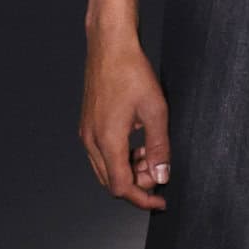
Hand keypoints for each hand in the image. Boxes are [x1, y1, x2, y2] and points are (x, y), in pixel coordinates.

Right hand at [80, 29, 170, 211]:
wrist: (109, 47)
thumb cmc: (131, 72)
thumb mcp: (156, 111)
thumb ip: (159, 147)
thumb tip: (161, 175)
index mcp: (107, 141)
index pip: (121, 187)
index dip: (142, 199)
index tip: (160, 201)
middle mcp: (91, 141)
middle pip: (111, 182)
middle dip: (137, 184)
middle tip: (159, 174)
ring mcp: (86, 133)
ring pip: (106, 169)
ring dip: (129, 170)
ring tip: (152, 156)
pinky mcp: (87, 125)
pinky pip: (102, 154)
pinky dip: (121, 157)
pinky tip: (138, 143)